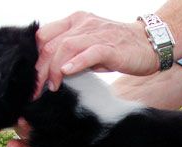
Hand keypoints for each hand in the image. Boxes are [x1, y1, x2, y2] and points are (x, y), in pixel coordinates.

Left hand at [34, 11, 158, 95]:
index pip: (44, 36)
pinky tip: (66, 72)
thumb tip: (52, 71)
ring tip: (52, 87)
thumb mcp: (89, 48)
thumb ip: (72, 53)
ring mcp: (96, 34)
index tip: (32, 79)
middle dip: (39, 69)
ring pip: (65, 48)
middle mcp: (82, 24)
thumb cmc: (119, 48)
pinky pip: (89, 53)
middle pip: (50, 43)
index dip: (34, 58)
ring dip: (53, 70)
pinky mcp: (110, 47)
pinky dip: (76, 62)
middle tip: (36, 89)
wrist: (149, 44)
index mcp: (74, 22)